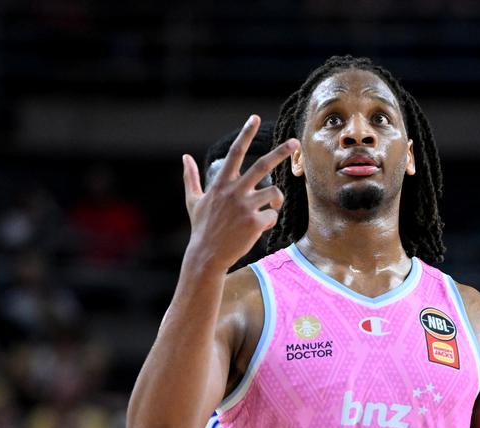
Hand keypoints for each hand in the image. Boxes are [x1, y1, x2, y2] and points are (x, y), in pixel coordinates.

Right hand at [182, 115, 297, 271]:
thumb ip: (190, 177)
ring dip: (278, 199)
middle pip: (263, 165)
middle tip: (295, 141)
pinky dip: (269, 221)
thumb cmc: (201, 228)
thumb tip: (184, 157)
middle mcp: (234, 192)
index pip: (235, 152)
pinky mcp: (254, 223)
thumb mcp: (193, 201)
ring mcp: (245, 207)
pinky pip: (272, 216)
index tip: (255, 118)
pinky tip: (259, 228)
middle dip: (281, 152)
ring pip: (274, 193)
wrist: (206, 256)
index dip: (245, 134)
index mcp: (221, 184)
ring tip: (272, 206)